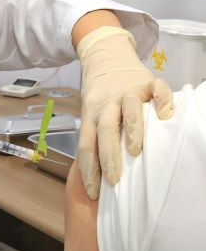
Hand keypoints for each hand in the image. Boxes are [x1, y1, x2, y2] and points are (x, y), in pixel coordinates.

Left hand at [77, 27, 172, 199]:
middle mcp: (107, 104)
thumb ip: (96, 137)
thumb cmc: (100, 96)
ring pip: (128, 109)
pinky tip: (165, 116)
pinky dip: (162, 101)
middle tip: (114, 180)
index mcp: (91, 115)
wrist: (106, 57)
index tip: (94, 193)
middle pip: (105, 130)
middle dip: (108, 156)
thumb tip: (98, 175)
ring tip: (135, 150)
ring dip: (131, 129)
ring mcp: (127, 92)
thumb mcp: (91, 113)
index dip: (88, 169)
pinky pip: (157, 89)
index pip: (86, 144)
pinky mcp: (146, 81)